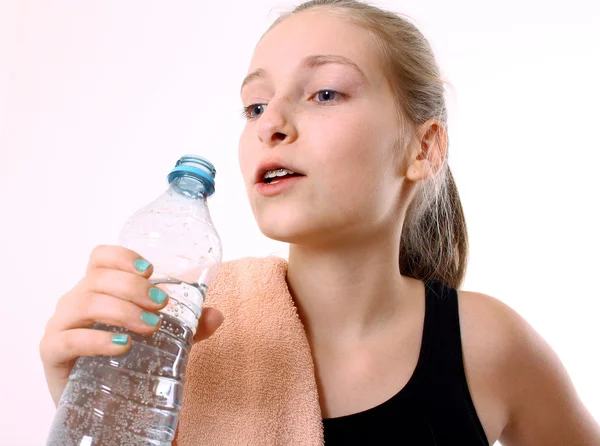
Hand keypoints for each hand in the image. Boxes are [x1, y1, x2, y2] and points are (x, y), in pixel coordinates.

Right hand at [39, 245, 223, 406]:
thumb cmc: (126, 361)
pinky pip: (69, 339)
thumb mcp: (162, 341)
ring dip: (122, 310)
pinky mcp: (52, 353)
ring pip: (85, 302)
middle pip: (98, 278)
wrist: (99, 404)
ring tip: (151, 327)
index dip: (122, 256)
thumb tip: (216, 315)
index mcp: (98, 289)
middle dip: (134, 287)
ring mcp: (61, 325)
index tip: (149, 269)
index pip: (100, 257)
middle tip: (162, 305)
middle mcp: (76, 301)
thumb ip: (189, 328)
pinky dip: (97, 340)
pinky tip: (122, 346)